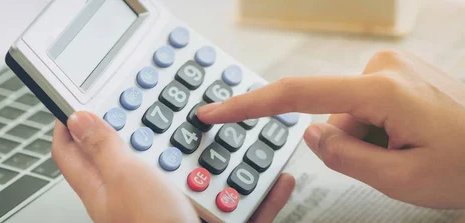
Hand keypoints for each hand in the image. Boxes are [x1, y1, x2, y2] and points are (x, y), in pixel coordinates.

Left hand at [51, 111, 294, 221]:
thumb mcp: (124, 177)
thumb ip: (103, 147)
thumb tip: (76, 118)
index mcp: (103, 186)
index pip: (69, 150)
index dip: (68, 122)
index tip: (82, 98)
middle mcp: (131, 198)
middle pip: (131, 154)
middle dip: (149, 127)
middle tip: (164, 104)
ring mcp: (167, 209)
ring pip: (190, 174)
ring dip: (211, 157)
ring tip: (226, 138)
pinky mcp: (199, 221)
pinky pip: (232, 203)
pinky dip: (255, 194)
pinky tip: (275, 180)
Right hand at [197, 50, 464, 208]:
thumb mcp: (399, 179)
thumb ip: (343, 156)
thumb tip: (310, 133)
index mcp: (383, 90)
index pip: (297, 95)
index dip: (249, 105)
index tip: (216, 111)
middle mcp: (385, 67)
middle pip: (330, 113)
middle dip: (349, 143)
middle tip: (392, 160)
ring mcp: (394, 67)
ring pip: (349, 113)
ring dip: (367, 138)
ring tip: (410, 149)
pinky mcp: (399, 73)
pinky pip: (365, 105)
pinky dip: (377, 128)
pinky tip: (412, 136)